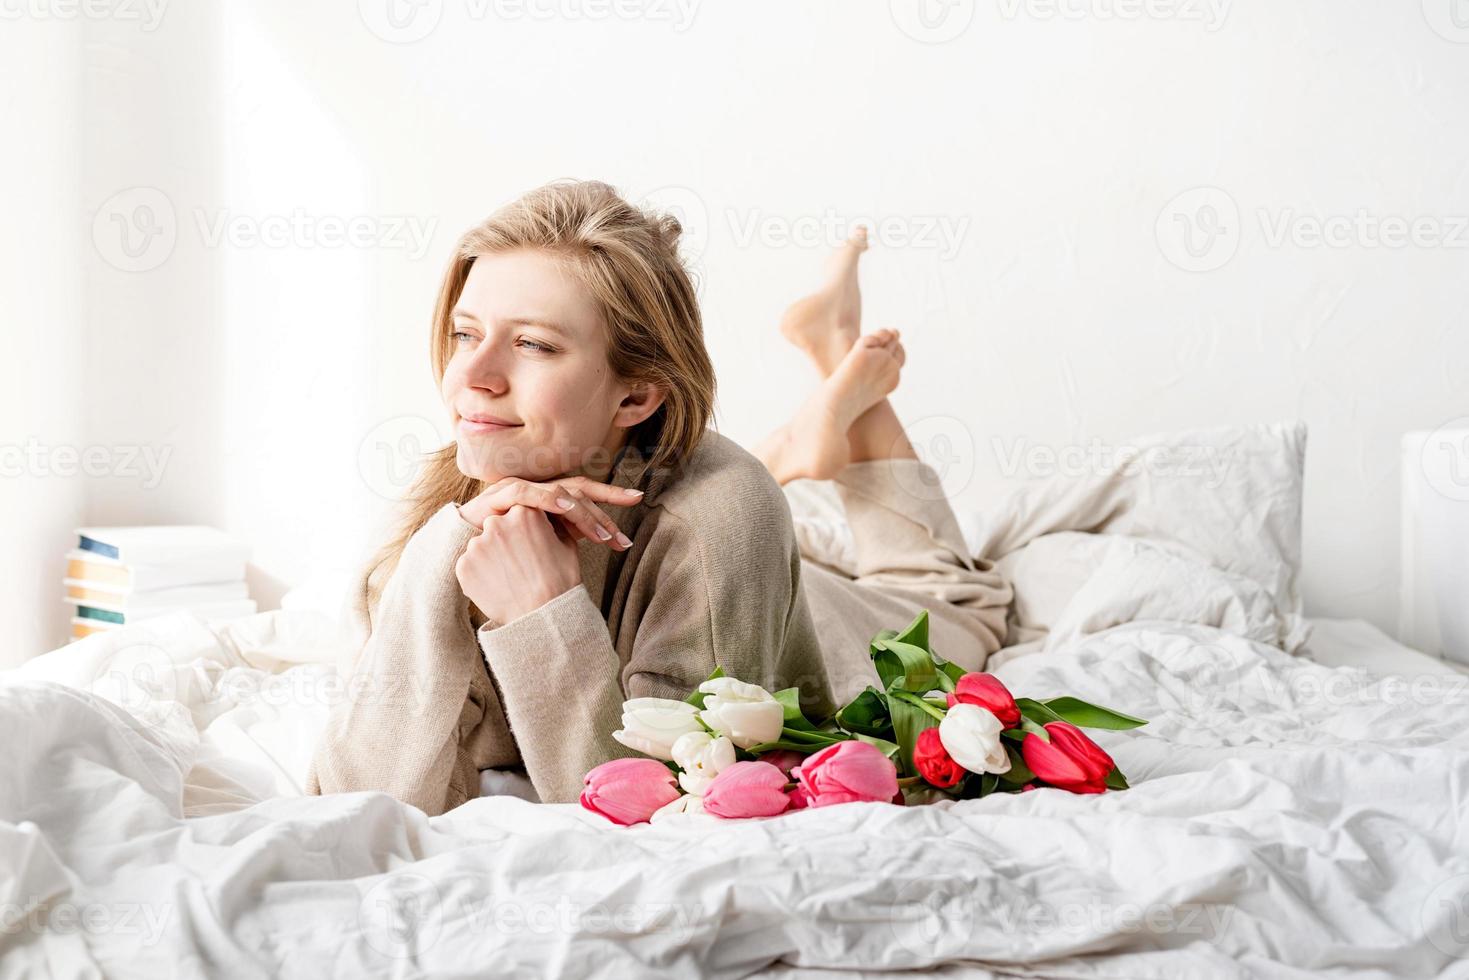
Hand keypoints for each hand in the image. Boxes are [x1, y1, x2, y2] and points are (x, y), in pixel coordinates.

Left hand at [456, 504, 581, 625]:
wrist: (543, 615)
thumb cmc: (561, 580)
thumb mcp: (567, 544)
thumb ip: (552, 525)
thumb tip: (545, 520)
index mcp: (524, 512)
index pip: (517, 513)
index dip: (524, 531)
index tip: (529, 546)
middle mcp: (497, 522)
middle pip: (497, 526)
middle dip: (505, 541)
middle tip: (519, 564)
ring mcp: (478, 544)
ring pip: (482, 546)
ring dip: (491, 558)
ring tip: (509, 579)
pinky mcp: (464, 565)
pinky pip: (470, 566)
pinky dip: (480, 575)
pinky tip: (498, 587)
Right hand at [458, 476, 640, 549]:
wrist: (458, 550)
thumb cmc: (502, 549)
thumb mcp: (540, 544)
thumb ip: (565, 536)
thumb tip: (598, 538)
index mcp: (548, 498)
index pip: (585, 493)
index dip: (611, 494)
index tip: (639, 498)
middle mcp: (537, 488)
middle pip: (577, 489)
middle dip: (604, 509)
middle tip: (623, 535)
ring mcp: (519, 488)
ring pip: (557, 493)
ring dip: (582, 514)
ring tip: (601, 533)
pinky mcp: (499, 496)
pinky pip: (528, 493)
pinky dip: (548, 499)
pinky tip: (566, 507)